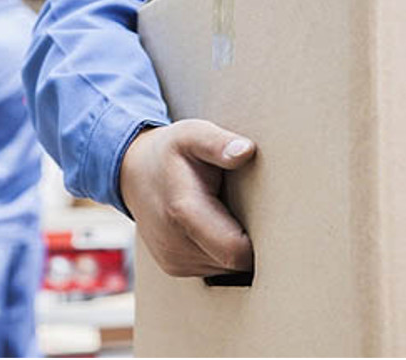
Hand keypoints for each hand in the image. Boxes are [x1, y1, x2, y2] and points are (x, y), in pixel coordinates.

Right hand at [120, 119, 255, 276]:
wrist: (133, 172)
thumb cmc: (170, 152)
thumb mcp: (193, 135)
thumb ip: (219, 143)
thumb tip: (246, 151)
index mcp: (183, 211)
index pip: (236, 251)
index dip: (260, 241)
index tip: (272, 219)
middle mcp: (175, 244)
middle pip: (234, 263)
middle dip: (251, 243)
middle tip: (252, 209)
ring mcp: (173, 260)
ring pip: (225, 269)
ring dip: (235, 248)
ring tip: (230, 214)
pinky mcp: (174, 267)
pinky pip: (213, 268)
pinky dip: (221, 252)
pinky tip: (217, 226)